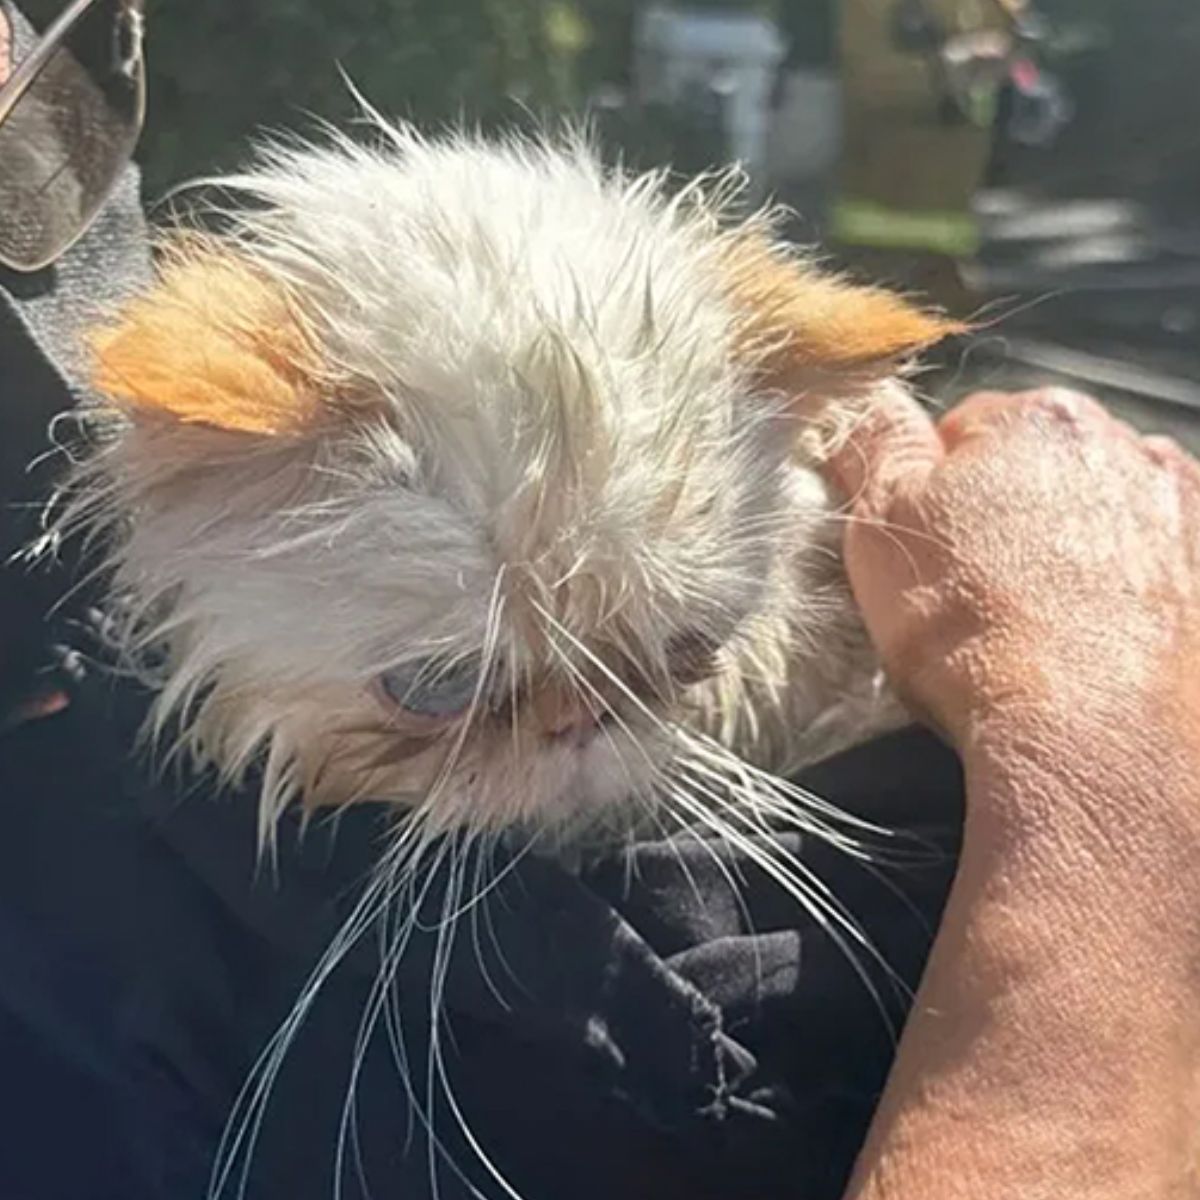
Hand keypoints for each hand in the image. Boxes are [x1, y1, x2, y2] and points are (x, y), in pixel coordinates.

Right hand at [826, 387, 1199, 754]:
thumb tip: (863, 399)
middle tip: (974, 593)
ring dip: (1070, 551)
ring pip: (1100, 517)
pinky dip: (1124, 593)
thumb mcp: (880, 527)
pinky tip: (1095, 641)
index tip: (923, 551)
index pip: (963, 431)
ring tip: (1038, 625)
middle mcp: (1128, 447)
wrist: (1087, 737)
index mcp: (1039, 418)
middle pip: (1039, 469)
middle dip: (1007, 516)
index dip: (929, 494)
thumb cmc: (972, 629)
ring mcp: (1187, 513)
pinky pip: (1153, 568)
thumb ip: (873, 445)